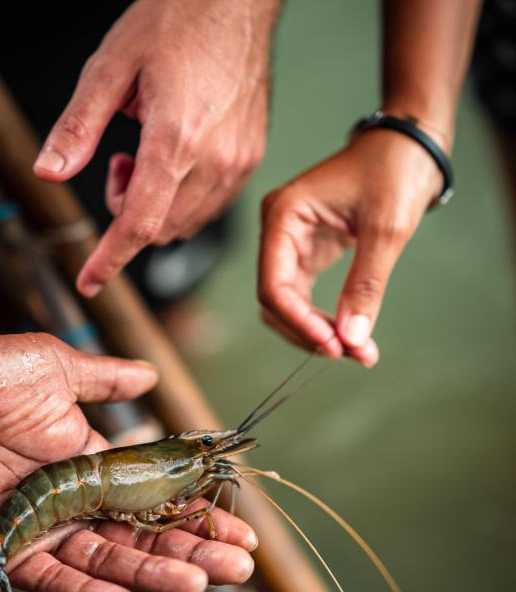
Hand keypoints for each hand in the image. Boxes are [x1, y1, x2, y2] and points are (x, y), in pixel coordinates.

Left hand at [0, 332, 255, 591]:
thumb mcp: (58, 369)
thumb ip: (106, 380)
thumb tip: (152, 377)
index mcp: (89, 466)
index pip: (155, 498)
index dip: (197, 513)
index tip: (241, 525)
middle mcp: (73, 503)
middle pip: (143, 536)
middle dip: (192, 550)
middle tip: (240, 566)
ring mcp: (42, 530)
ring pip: (108, 560)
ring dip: (155, 574)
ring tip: (202, 584)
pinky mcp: (6, 550)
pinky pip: (52, 580)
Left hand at [34, 0, 279, 295]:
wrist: (236, 0)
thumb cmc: (177, 20)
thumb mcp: (109, 67)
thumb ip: (77, 127)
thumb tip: (48, 174)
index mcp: (176, 138)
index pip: (139, 223)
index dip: (110, 259)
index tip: (89, 282)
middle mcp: (214, 159)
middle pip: (160, 229)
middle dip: (126, 215)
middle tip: (119, 163)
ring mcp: (238, 163)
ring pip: (185, 224)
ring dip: (154, 209)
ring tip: (147, 154)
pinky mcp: (250, 160)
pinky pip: (209, 207)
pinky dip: (180, 201)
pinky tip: (174, 159)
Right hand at [258, 130, 443, 365]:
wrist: (410, 145)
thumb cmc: (395, 169)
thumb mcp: (386, 228)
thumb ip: (366, 285)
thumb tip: (352, 338)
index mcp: (284, 215)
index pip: (274, 286)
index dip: (299, 322)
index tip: (335, 346)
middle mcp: (278, 231)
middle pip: (276, 301)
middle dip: (310, 333)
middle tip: (352, 354)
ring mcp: (290, 244)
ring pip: (288, 305)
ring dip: (317, 332)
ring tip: (358, 351)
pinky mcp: (307, 254)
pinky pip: (304, 298)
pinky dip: (325, 319)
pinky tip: (352, 336)